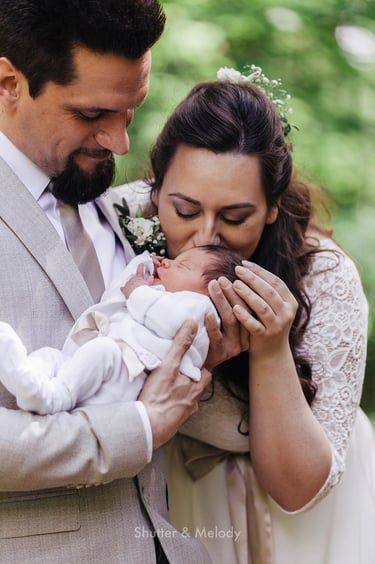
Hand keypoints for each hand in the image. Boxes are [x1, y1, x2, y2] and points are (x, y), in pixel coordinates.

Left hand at [121, 263, 153, 298]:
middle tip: (139, 285)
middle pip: (134, 278)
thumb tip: (151, 277)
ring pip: (129, 283)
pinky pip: (123, 288)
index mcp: (139, 278)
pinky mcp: (124, 289)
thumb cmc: (142, 290)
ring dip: (131, 285)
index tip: (141, 264)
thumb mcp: (148, 285)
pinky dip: (123, 288)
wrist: (136, 295)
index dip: (140, 266)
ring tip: (134, 290)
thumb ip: (149, 281)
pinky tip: (121, 288)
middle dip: (136, 281)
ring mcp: (128, 283)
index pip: (140, 270)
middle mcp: (132, 279)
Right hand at [138, 320, 211, 448]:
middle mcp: (192, 402)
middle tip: (178, 373)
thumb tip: (192, 323)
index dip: (199, 366)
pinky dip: (170, 407)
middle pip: (196, 388)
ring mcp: (182, 415)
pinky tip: (160, 404)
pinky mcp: (171, 424)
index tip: (192, 361)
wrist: (147, 428)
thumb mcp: (169, 366)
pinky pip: (174, 413)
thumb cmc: (158, 398)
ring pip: (185, 401)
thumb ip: (180, 345)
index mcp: (195, 388)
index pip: (205, 373)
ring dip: (179, 395)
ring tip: (167, 387)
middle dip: (189, 381)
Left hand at [204, 277, 249, 369]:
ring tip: (214, 285)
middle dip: (233, 291)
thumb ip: (230, 306)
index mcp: (249, 328)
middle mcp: (244, 337)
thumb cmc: (212, 338)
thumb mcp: (225, 324)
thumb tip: (226, 278)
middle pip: (242, 310)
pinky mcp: (220, 353)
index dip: (247, 288)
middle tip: (223, 277)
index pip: (251, 304)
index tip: (240, 273)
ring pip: (230, 320)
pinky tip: (206, 311)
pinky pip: (216, 336)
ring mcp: (233, 346)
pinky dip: (212, 323)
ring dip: (221, 301)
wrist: (200, 368)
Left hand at [232, 261, 297, 358]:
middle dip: (252, 279)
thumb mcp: (272, 306)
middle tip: (237, 270)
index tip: (244, 263)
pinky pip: (254, 325)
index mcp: (290, 302)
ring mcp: (277, 326)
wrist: (271, 352)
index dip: (259, 271)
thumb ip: (265, 290)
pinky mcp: (266, 337)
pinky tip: (234, 308)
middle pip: (269, 292)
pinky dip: (244, 316)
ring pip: (262, 307)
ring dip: (247, 294)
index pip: (275, 282)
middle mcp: (287, 313)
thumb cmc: (268, 323)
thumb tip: (246, 266)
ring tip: (234, 284)